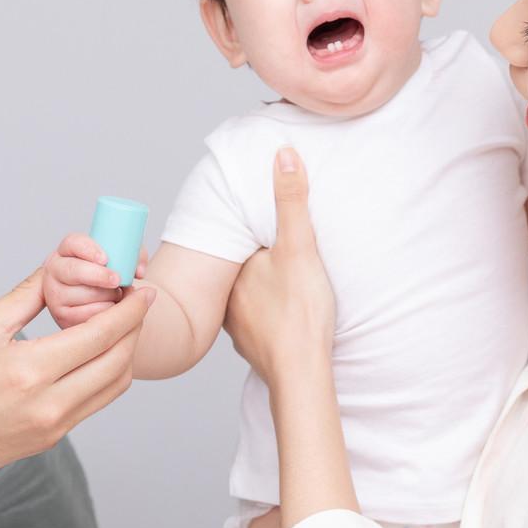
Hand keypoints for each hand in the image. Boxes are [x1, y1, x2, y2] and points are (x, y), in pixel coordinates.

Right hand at [0, 267, 153, 492]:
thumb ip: (27, 295)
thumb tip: (58, 266)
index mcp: (30, 371)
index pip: (100, 335)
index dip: (129, 310)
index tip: (144, 289)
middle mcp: (50, 405)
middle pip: (118, 362)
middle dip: (134, 329)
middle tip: (136, 301)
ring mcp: (54, 427)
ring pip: (112, 386)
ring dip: (124, 354)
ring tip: (121, 325)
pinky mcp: (50, 439)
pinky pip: (93, 403)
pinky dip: (105, 375)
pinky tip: (96, 353)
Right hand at [43, 232, 148, 328]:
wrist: (96, 301)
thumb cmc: (106, 276)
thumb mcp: (117, 260)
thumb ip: (132, 257)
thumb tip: (139, 270)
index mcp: (67, 251)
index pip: (73, 243)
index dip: (89, 249)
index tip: (105, 258)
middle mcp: (56, 270)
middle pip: (73, 270)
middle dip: (98, 275)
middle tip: (117, 280)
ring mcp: (55, 294)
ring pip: (81, 295)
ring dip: (105, 296)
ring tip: (116, 294)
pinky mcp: (61, 315)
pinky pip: (84, 315)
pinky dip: (103, 312)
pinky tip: (110, 307)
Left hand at [222, 148, 335, 388]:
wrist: (302, 373)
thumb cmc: (300, 312)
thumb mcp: (299, 247)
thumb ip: (291, 201)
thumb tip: (283, 154)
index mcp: (233, 271)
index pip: (237, 241)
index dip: (250, 230)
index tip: (260, 220)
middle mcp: (226, 299)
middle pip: (242, 269)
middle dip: (255, 261)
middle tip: (274, 252)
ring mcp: (238, 327)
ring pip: (246, 298)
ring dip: (259, 291)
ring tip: (279, 282)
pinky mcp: (254, 348)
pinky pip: (257, 325)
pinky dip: (267, 318)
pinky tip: (281, 316)